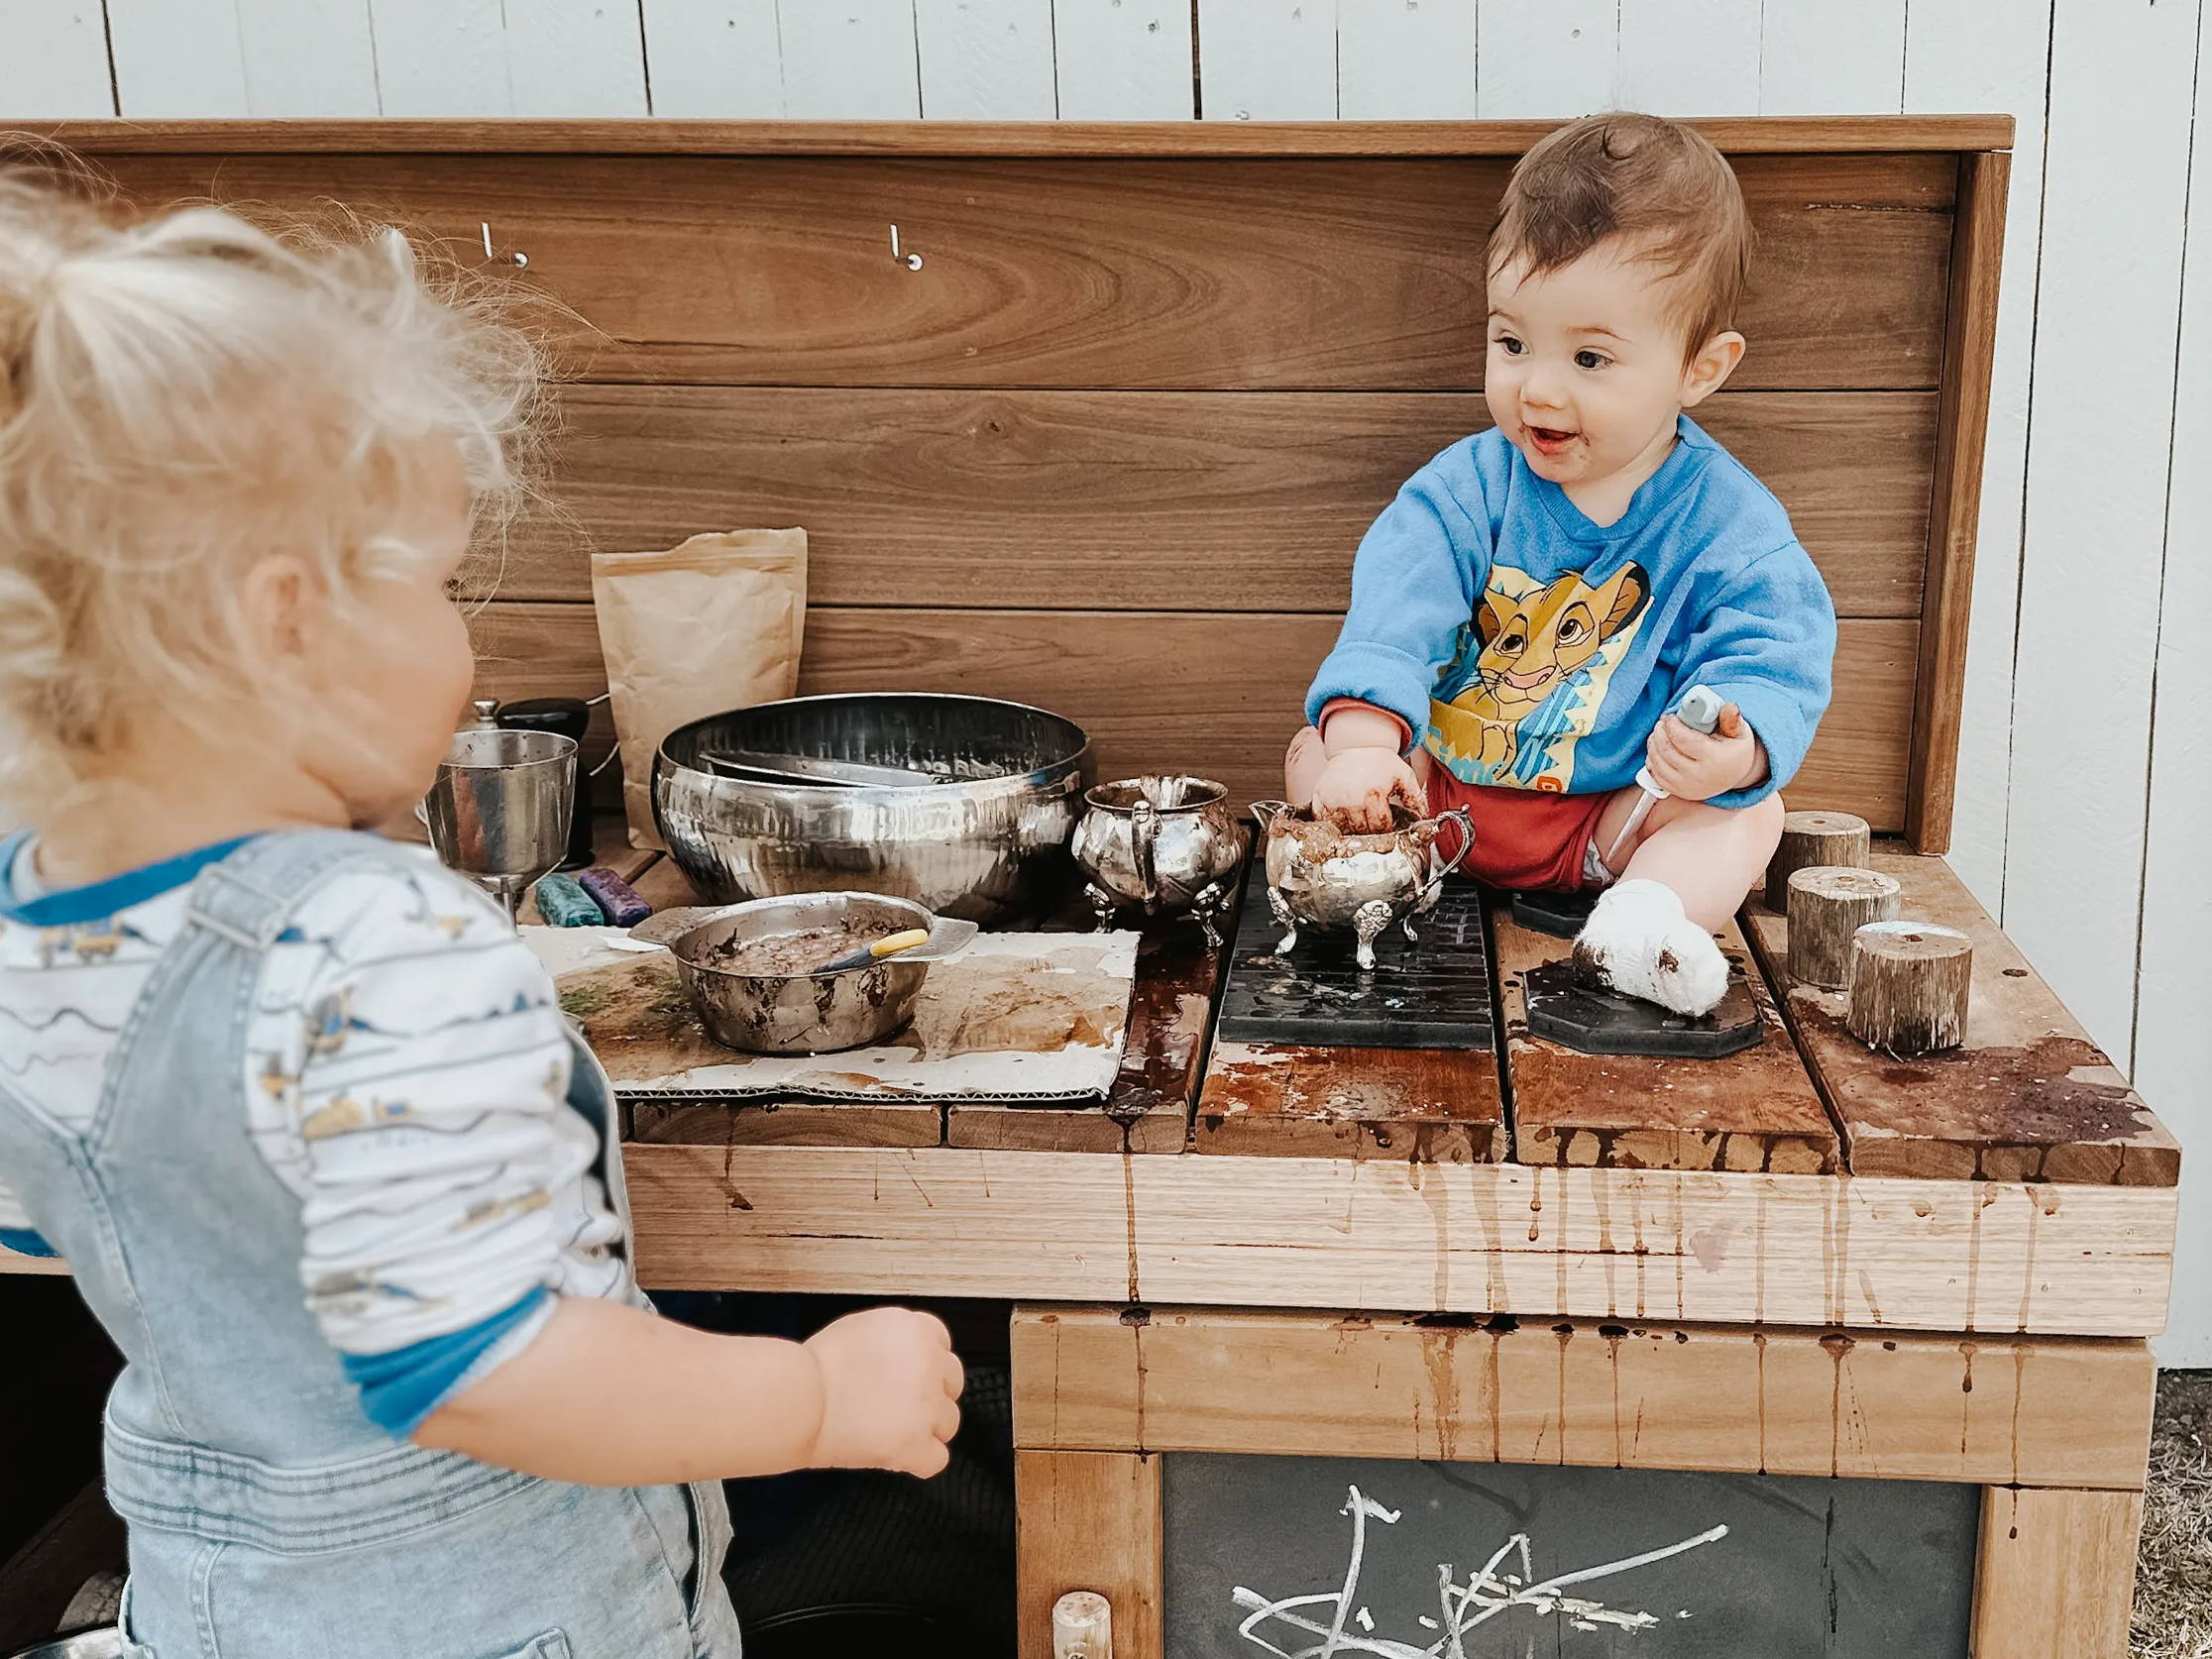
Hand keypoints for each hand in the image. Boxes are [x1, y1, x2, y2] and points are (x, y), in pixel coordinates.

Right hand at [804, 1308, 964, 1476]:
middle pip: (953, 1383)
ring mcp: (927, 1405)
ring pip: (949, 1423)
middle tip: (898, 1407)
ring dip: (925, 1429)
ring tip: (889, 1431)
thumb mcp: (861, 1328)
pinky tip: (895, 1455)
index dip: (926, 1364)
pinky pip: (937, 1459)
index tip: (907, 1377)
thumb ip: (896, 1339)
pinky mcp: (916, 1443)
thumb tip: (907, 1355)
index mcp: (917, 1330)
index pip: (942, 1346)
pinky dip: (918, 1462)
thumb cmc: (815, 1367)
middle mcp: (929, 1363)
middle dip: (931, 1396)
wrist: (798, 1400)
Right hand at [1311, 747, 1426, 832]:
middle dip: (1370, 831)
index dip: (1386, 830)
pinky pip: (1325, 823)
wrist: (1356, 743)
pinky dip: (1332, 825)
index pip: (1380, 827)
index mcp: (1374, 794)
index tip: (1387, 826)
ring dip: (1351, 831)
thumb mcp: (1403, 775)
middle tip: (1373, 824)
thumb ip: (1415, 798)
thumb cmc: (1380, 761)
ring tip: (1359, 821)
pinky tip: (1342, 818)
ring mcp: (1333, 800)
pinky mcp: (1319, 799)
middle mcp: (1352, 800)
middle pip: (1362, 832)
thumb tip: (1423, 819)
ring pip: (1343, 831)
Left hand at [1643, 703, 1765, 801]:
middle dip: (1660, 732)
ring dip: (1653, 744)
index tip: (1671, 717)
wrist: (1735, 775)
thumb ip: (1732, 719)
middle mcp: (1699, 776)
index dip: (1672, 725)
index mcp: (1714, 759)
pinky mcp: (1678, 792)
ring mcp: (1687, 787)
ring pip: (1658, 763)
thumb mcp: (1740, 732)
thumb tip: (1729, 707)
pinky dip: (1652, 760)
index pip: (1682, 739)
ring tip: (1658, 733)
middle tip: (1662, 722)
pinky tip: (1657, 749)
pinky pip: (1656, 775)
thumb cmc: (1735, 750)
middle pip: (1667, 751)